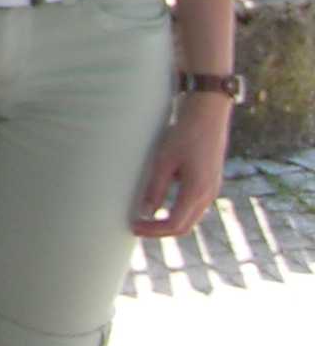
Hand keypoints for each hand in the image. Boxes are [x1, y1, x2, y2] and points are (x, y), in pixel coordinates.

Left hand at [133, 94, 231, 238]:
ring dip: (169, 221)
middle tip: (137, 226)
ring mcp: (212, 189)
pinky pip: (193, 205)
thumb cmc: (184, 134)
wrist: (208, 115)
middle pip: (185, 226)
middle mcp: (209, 195)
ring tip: (145, 216)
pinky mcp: (211, 182)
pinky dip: (177, 210)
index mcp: (197, 191)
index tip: (133, 226)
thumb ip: (155, 188)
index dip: (153, 230)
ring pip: (190, 217)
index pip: (175, 224)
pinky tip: (160, 202)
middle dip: (160, 230)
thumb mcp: (164, 160)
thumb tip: (146, 212)